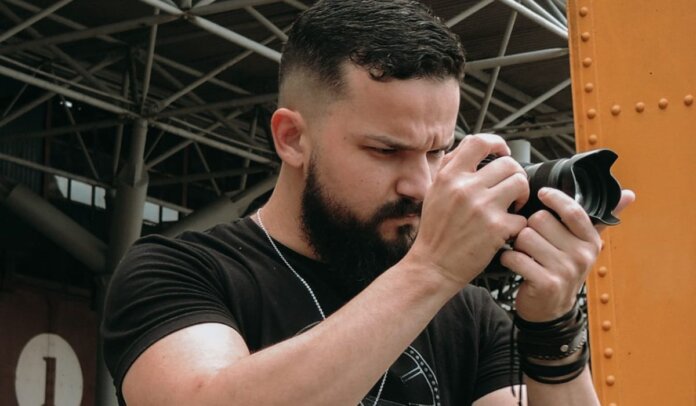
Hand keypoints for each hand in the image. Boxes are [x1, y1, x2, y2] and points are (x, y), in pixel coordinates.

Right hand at [405, 134, 528, 286]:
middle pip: (508, 164)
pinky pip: (522, 216)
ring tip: (512, 206)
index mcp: (449, 177)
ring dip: (521, 195)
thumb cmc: (434, 232)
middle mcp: (465, 188)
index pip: (479, 142)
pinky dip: (518, 224)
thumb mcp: (433, 193)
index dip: (497, 144)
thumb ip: (450, 169)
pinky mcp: (497, 228)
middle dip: (515, 175)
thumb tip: (470, 148)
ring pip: (520, 184)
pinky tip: (507, 229)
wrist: (433, 266)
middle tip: (510, 189)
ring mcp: (482, 207)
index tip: (502, 153)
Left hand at [502, 188, 635, 320]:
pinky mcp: (545, 283)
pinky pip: (515, 257)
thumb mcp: (584, 247)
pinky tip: (515, 264)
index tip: (542, 193)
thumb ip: (600, 220)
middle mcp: (581, 256)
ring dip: (516, 244)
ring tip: (525, 254)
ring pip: (524, 236)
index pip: (573, 210)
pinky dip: (508, 259)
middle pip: (539, 219)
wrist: (551, 311)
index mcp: (591, 242)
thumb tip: (629, 195)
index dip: (554, 198)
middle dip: (528, 228)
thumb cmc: (563, 271)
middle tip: (532, 242)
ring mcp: (565, 271)